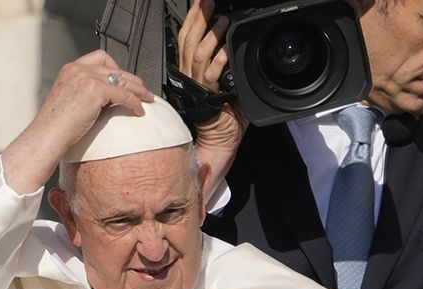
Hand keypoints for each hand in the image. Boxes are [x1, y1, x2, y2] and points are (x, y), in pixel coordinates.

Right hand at [1, 51, 155, 192]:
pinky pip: (124, 94)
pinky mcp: (96, 90)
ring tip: (147, 100)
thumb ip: (85, 92)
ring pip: (122, 80)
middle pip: (115, 68)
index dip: (116, 68)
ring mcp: (87, 77)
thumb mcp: (69, 100)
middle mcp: (79, 69)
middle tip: (142, 90)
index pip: (100, 58)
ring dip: (138, 90)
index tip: (124, 80)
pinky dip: (134, 103)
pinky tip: (138, 111)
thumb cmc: (56, 126)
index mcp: (71, 69)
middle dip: (131, 79)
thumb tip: (106, 99)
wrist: (48, 135)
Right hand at [176, 0, 246, 200]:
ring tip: (222, 19)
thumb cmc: (224, 115)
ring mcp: (197, 83)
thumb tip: (236, 45)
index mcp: (191, 69)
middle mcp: (189, 73)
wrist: (220, 141)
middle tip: (206, 0)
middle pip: (188, 38)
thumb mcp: (225, 82)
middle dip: (197, 16)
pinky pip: (212, 71)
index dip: (192, 18)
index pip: (186, 36)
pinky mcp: (208, 94)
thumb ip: (228, 64)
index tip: (199, 2)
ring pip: (197, 51)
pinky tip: (228, 45)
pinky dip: (221, 57)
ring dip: (210, 33)